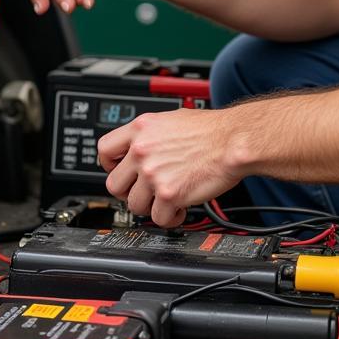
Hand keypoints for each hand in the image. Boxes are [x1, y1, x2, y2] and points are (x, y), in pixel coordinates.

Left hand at [98, 108, 242, 226]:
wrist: (233, 141)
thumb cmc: (212, 130)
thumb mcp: (172, 120)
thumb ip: (151, 135)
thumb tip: (143, 147)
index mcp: (141, 129)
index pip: (105, 150)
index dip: (109, 165)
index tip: (120, 171)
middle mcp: (142, 150)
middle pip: (114, 184)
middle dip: (129, 192)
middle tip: (145, 192)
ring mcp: (153, 173)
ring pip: (134, 205)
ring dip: (151, 207)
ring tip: (167, 201)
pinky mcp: (169, 194)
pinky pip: (158, 218)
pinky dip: (169, 218)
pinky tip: (180, 210)